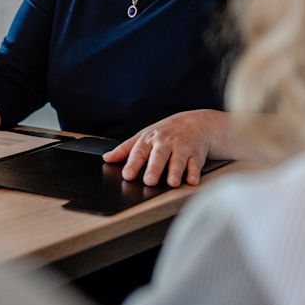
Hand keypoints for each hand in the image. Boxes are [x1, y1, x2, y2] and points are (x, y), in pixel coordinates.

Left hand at [102, 110, 229, 187]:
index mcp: (149, 140)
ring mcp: (182, 148)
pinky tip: (192, 181)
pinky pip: (195, 164)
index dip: (132, 164)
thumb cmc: (166, 132)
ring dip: (175, 171)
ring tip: (172, 183)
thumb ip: (125, 149)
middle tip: (149, 181)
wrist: (196, 122)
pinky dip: (194, 173)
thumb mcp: (144, 136)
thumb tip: (107, 158)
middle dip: (154, 168)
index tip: (127, 175)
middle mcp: (165, 143)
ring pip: (178, 160)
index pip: (139, 152)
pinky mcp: (196, 154)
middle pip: (159, 156)